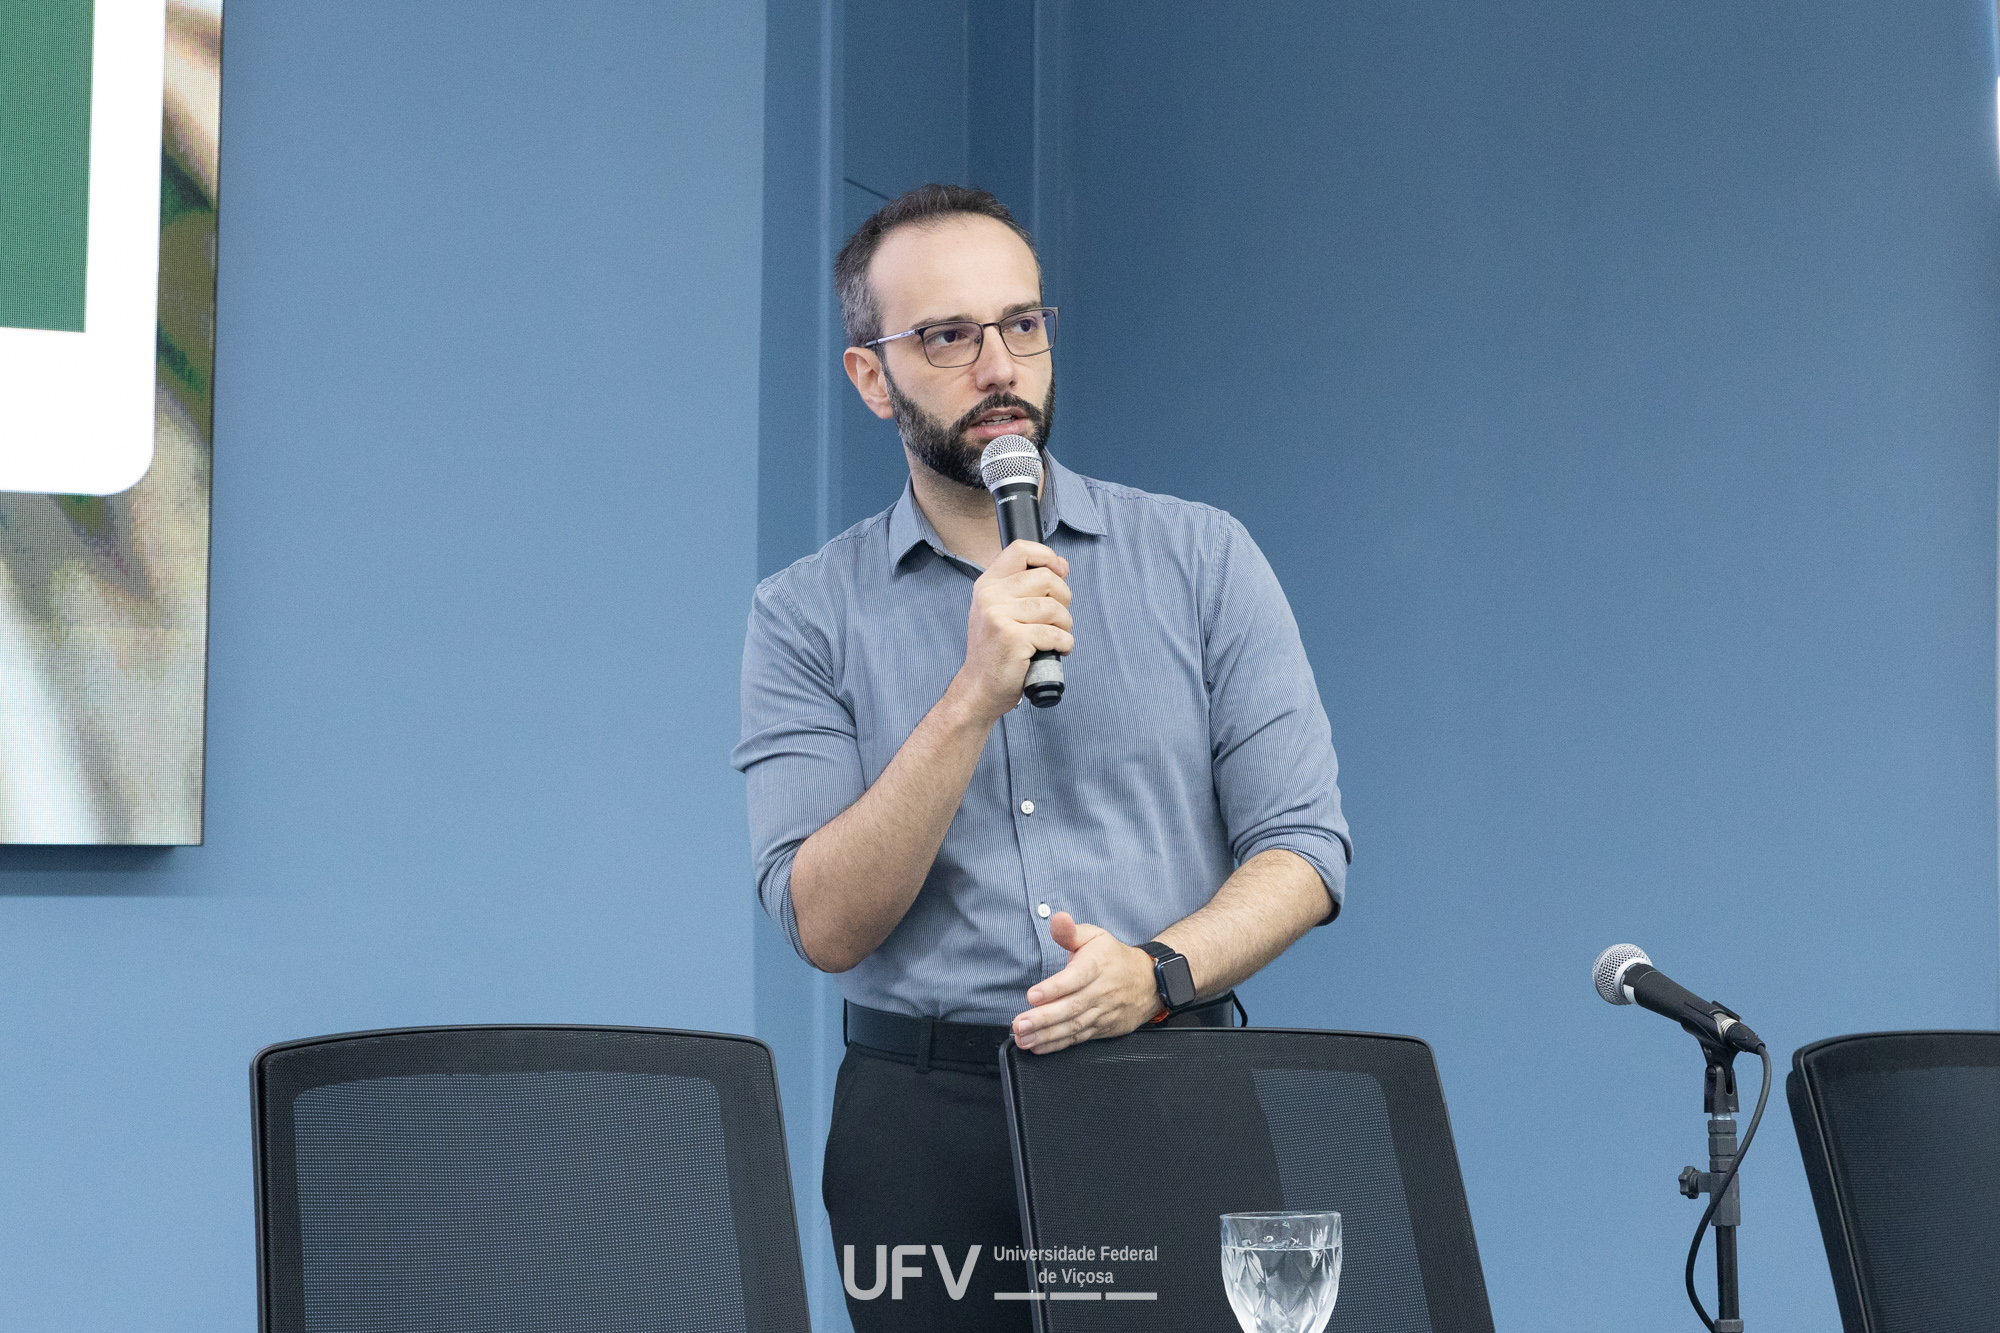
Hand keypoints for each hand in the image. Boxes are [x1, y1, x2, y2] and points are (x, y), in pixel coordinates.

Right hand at [950, 540, 1073, 722]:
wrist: (980, 688)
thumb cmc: (996, 651)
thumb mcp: (1002, 610)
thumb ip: (1027, 586)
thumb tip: (1061, 565)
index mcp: (988, 585)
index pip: (1021, 549)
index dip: (1047, 557)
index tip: (1059, 572)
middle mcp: (990, 596)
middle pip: (1046, 578)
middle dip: (1064, 598)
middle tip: (1058, 618)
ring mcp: (999, 617)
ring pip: (1054, 608)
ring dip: (1065, 625)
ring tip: (1057, 637)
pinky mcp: (1013, 639)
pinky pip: (1055, 634)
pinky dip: (1064, 644)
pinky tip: (1057, 650)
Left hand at [1011, 912, 1160, 1054]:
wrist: (1149, 983)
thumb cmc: (1115, 958)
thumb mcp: (1096, 936)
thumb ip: (1071, 932)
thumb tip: (1058, 920)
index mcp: (1097, 966)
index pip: (1076, 978)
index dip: (1054, 988)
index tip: (1033, 995)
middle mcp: (1100, 992)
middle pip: (1071, 1007)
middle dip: (1043, 1018)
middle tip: (1020, 1024)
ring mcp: (1101, 1013)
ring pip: (1073, 1026)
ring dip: (1046, 1035)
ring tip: (1023, 1038)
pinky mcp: (1102, 1028)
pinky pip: (1078, 1038)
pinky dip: (1057, 1045)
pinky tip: (1039, 1046)